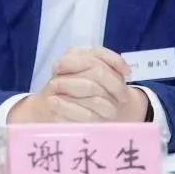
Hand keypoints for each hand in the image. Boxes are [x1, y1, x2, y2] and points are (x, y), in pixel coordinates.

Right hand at [8, 47, 148, 122]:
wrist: (47, 106)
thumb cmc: (77, 88)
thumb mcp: (90, 72)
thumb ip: (109, 65)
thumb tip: (127, 69)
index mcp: (72, 54)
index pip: (97, 53)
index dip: (115, 61)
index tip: (128, 74)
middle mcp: (61, 65)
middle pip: (97, 71)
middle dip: (115, 86)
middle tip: (124, 98)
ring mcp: (56, 84)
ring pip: (91, 88)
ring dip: (107, 102)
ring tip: (113, 111)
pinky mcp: (54, 103)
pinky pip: (81, 110)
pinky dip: (95, 116)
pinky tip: (101, 120)